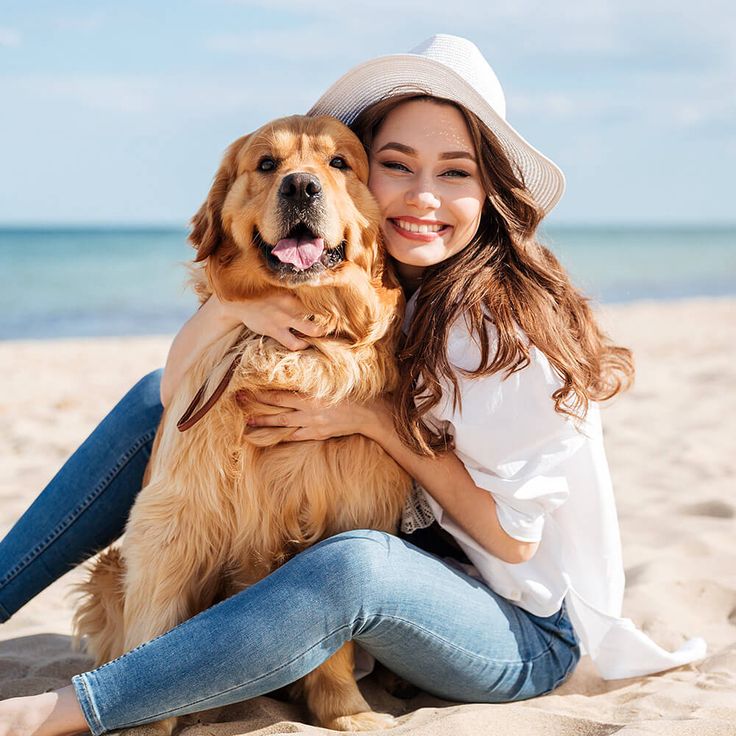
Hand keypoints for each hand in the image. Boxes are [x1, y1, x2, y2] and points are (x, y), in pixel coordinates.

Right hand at [215, 292, 325, 349]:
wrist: (238, 303)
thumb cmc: (262, 293)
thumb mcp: (278, 285)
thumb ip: (294, 288)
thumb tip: (315, 286)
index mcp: (292, 290)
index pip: (317, 296)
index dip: (330, 303)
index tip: (336, 307)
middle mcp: (290, 304)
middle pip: (320, 313)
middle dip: (329, 320)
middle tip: (334, 323)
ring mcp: (282, 319)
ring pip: (310, 331)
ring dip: (318, 334)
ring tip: (321, 334)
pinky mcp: (274, 331)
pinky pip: (293, 343)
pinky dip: (302, 345)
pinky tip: (304, 342)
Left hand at [244, 391, 385, 441]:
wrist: (366, 414)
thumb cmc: (349, 394)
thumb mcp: (329, 384)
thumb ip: (310, 383)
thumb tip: (291, 376)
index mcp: (311, 395)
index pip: (280, 394)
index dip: (262, 392)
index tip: (248, 388)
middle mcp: (309, 410)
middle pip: (276, 408)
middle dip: (256, 405)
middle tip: (238, 401)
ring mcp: (312, 424)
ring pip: (282, 424)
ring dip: (263, 424)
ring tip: (247, 423)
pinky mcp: (317, 434)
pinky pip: (295, 436)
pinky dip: (282, 436)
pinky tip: (269, 437)